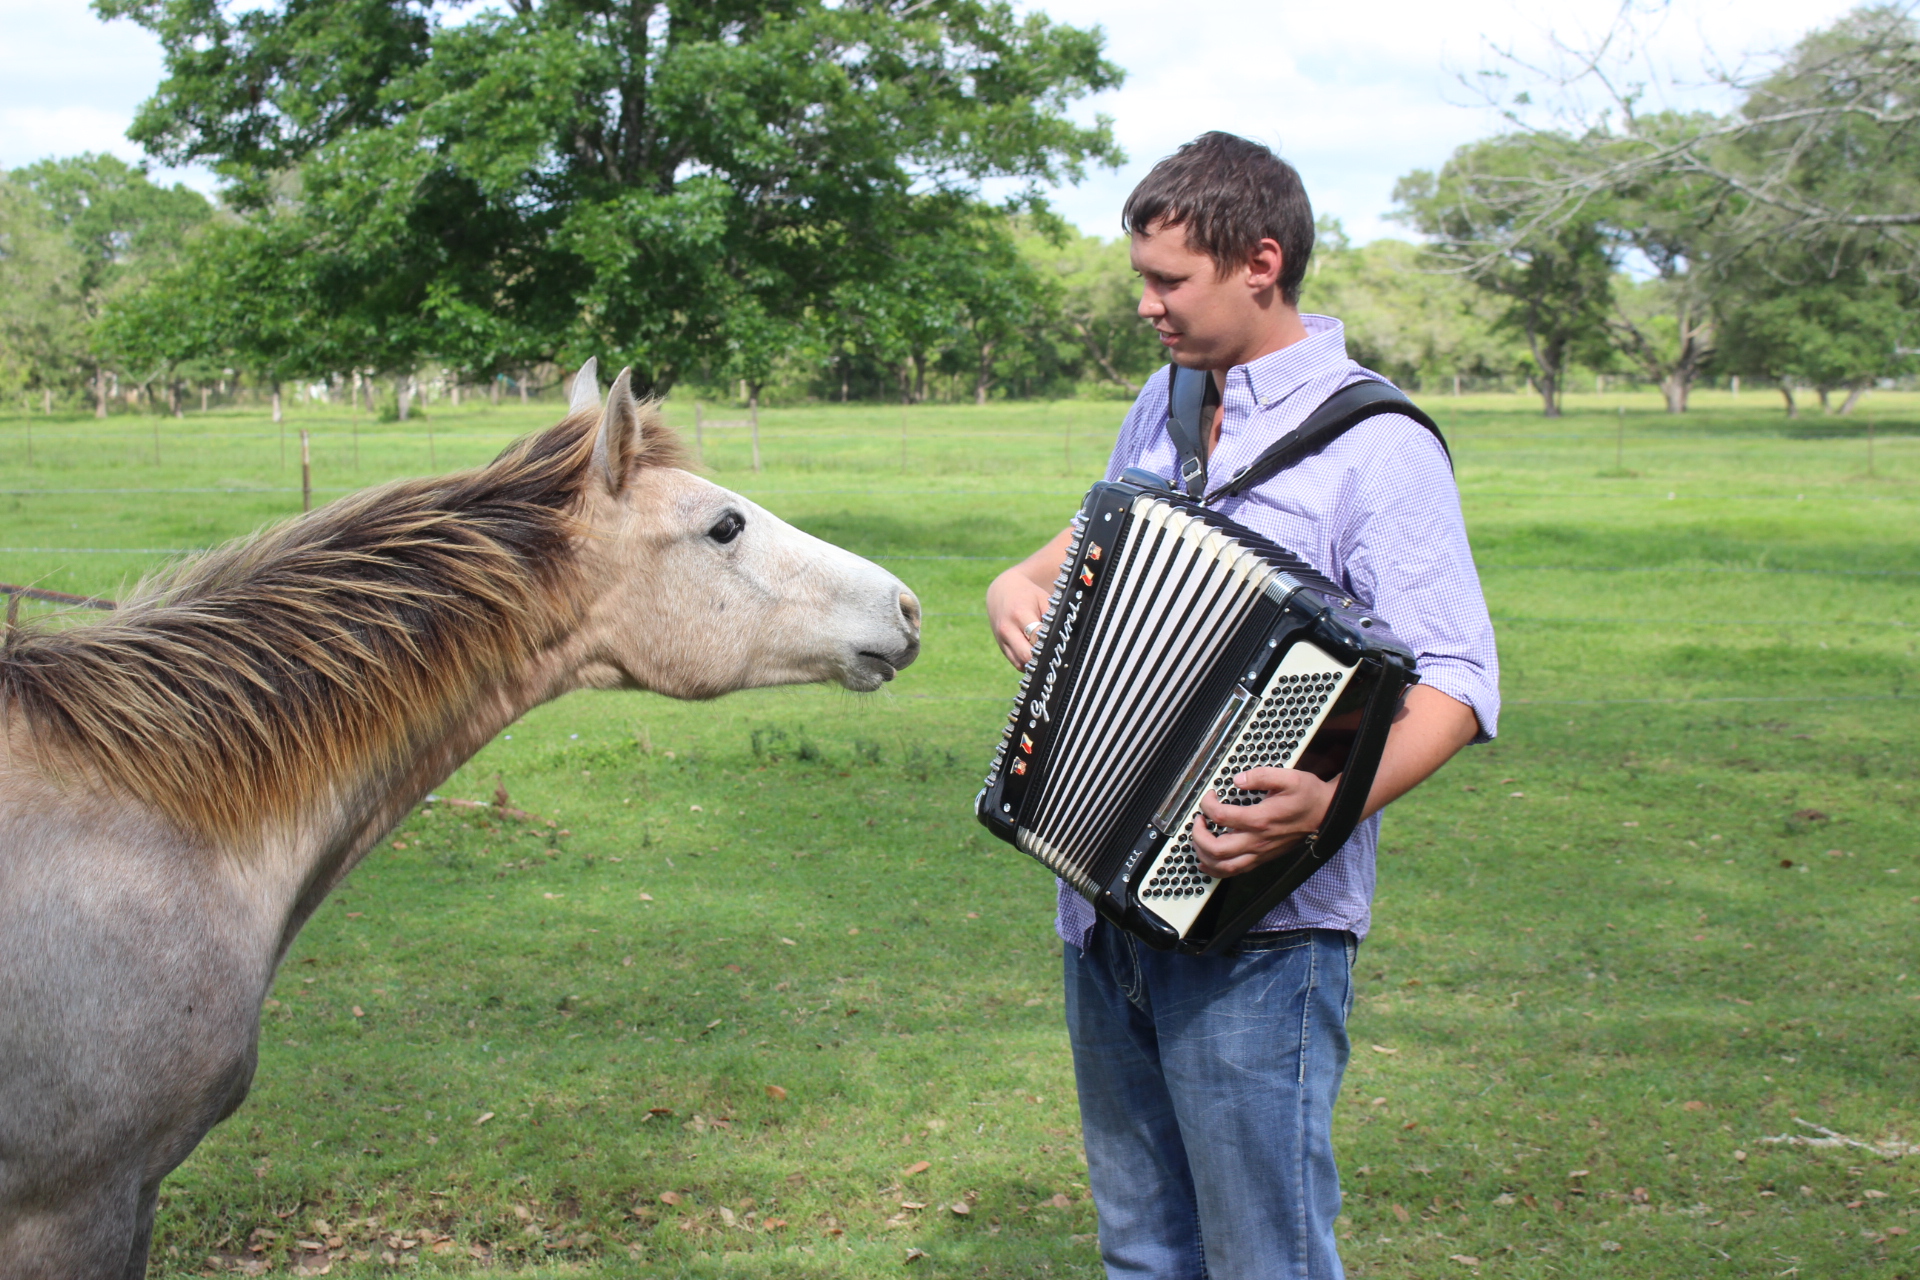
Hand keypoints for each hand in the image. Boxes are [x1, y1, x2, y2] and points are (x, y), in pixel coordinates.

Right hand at [986, 566, 1052, 669]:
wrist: (1002, 591)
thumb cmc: (1028, 595)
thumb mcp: (1043, 599)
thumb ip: (1052, 618)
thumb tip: (1064, 637)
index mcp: (1019, 614)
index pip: (1037, 637)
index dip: (1050, 643)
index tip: (1061, 645)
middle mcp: (1008, 629)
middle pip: (1027, 655)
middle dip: (1042, 658)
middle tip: (1055, 655)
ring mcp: (1002, 640)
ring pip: (1020, 663)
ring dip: (1034, 663)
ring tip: (1046, 657)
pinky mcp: (1001, 647)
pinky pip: (1016, 663)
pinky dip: (1027, 663)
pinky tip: (1037, 657)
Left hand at [1191, 767, 1337, 878]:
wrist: (1325, 813)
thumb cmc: (1307, 795)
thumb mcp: (1288, 777)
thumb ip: (1261, 776)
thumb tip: (1237, 779)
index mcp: (1261, 819)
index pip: (1221, 816)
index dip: (1207, 805)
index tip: (1210, 796)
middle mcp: (1258, 840)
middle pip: (1217, 849)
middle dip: (1198, 835)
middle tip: (1198, 821)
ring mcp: (1259, 853)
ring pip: (1223, 866)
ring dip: (1204, 855)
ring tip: (1199, 839)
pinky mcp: (1262, 858)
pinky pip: (1234, 871)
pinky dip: (1216, 869)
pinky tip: (1207, 860)